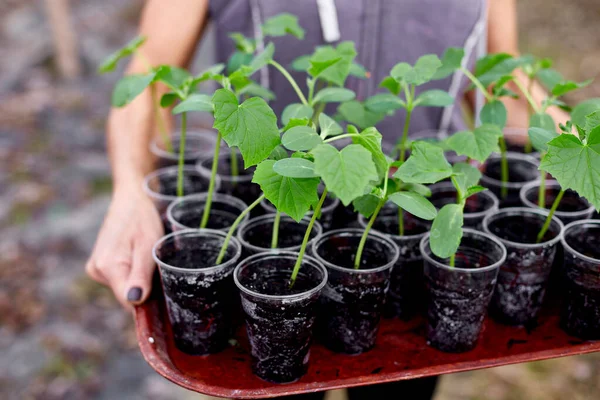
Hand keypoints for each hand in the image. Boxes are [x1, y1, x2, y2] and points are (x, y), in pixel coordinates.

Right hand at [86, 187, 163, 308]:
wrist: (130, 199)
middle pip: (126, 295)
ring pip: (124, 287)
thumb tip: (134, 301)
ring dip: (139, 279)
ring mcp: (95, 268)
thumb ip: (140, 275)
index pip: (128, 301)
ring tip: (146, 257)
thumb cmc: (142, 219)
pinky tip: (137, 257)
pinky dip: (132, 273)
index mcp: (107, 267)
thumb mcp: (148, 246)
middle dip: (145, 288)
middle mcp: (96, 270)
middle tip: (157, 267)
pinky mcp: (98, 265)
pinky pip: (120, 278)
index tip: (163, 293)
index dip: (148, 303)